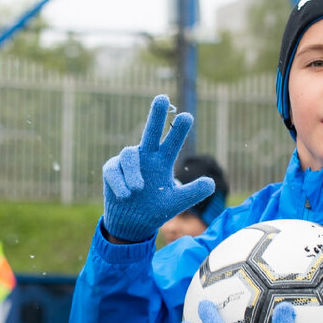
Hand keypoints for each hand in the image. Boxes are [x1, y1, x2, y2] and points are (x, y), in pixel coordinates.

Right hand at [101, 95, 212, 242]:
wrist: (132, 224)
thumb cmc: (154, 209)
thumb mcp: (175, 202)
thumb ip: (192, 192)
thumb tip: (211, 183)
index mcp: (162, 161)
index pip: (172, 141)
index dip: (178, 130)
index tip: (187, 116)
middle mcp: (145, 156)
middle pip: (151, 132)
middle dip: (156, 115)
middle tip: (162, 98)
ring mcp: (127, 162)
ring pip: (129, 155)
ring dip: (134, 172)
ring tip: (138, 189)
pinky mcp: (111, 170)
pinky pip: (114, 171)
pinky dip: (120, 182)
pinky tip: (126, 195)